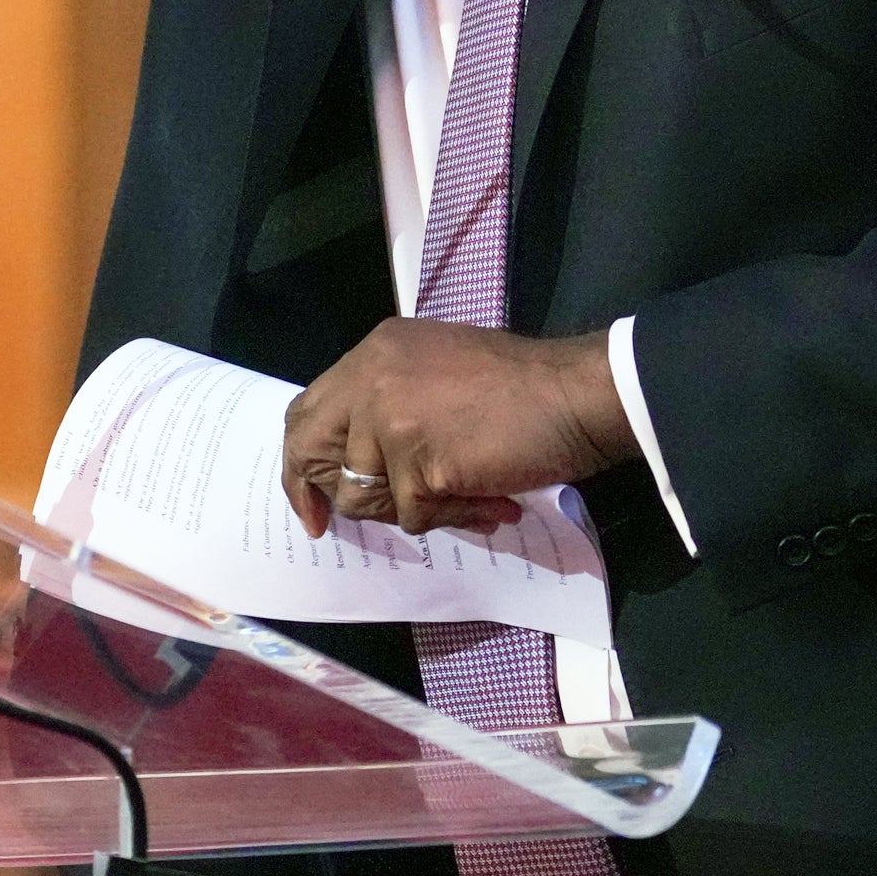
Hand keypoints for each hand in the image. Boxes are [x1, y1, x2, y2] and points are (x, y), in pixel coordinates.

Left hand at [280, 316, 637, 536]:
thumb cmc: (520, 384)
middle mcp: (371, 380)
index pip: (308, 412)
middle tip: (347, 521)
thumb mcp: (436, 367)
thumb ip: (389, 401)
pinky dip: (456, 517)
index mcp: (373, 354)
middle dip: (329, 495)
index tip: (310, 503)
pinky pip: (417, 515)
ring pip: (368, 496)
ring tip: (468, 493)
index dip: (301, 462)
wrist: (575, 395)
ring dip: (417, 507)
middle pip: (313, 452)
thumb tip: (359, 459)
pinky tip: (490, 500)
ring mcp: (391, 421)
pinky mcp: (420, 464)